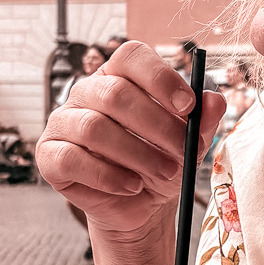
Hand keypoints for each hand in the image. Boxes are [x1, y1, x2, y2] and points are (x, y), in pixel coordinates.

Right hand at [36, 39, 224, 243]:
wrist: (141, 208)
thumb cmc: (161, 165)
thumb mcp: (189, 144)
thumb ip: (202, 122)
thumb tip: (214, 100)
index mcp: (120, 77)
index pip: (131, 56)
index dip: (159, 77)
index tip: (187, 106)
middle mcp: (87, 93)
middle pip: (115, 94)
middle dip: (157, 126)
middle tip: (183, 152)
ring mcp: (63, 122)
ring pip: (94, 128)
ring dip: (137, 155)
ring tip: (164, 173)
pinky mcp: (49, 155)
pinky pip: (72, 159)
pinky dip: (107, 176)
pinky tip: (130, 186)